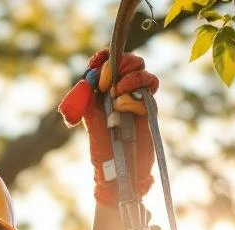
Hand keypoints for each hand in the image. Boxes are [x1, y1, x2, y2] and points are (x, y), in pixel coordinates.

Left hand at [58, 49, 158, 205]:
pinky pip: (147, 93)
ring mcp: (139, 98)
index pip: (110, 61)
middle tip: (104, 83)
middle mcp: (125, 90)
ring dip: (129, 78)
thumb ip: (85, 99)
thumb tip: (87, 79)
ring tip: (115, 94)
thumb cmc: (101, 145)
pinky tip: (121, 108)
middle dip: (118, 64)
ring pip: (143, 73)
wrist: (116, 167)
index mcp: (108, 88)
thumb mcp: (88, 119)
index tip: (97, 63)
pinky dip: (133, 97)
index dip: (105, 56)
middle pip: (130, 61)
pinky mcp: (149, 110)